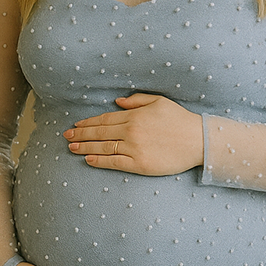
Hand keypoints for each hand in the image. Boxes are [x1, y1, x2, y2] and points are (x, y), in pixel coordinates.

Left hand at [63, 93, 203, 175]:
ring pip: (103, 147)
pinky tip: (88, 160)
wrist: (198, 140)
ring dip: (85, 148)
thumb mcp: (159, 102)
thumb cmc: (180, 120)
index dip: (88, 123)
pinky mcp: (139, 164)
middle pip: (100, 133)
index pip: (105, 119)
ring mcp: (134, 148)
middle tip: (66, 137)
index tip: (76, 126)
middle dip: (81, 135)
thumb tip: (118, 102)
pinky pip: (114, 162)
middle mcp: (131, 131)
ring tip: (72, 149)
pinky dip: (99, 161)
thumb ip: (137, 100)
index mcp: (134, 116)